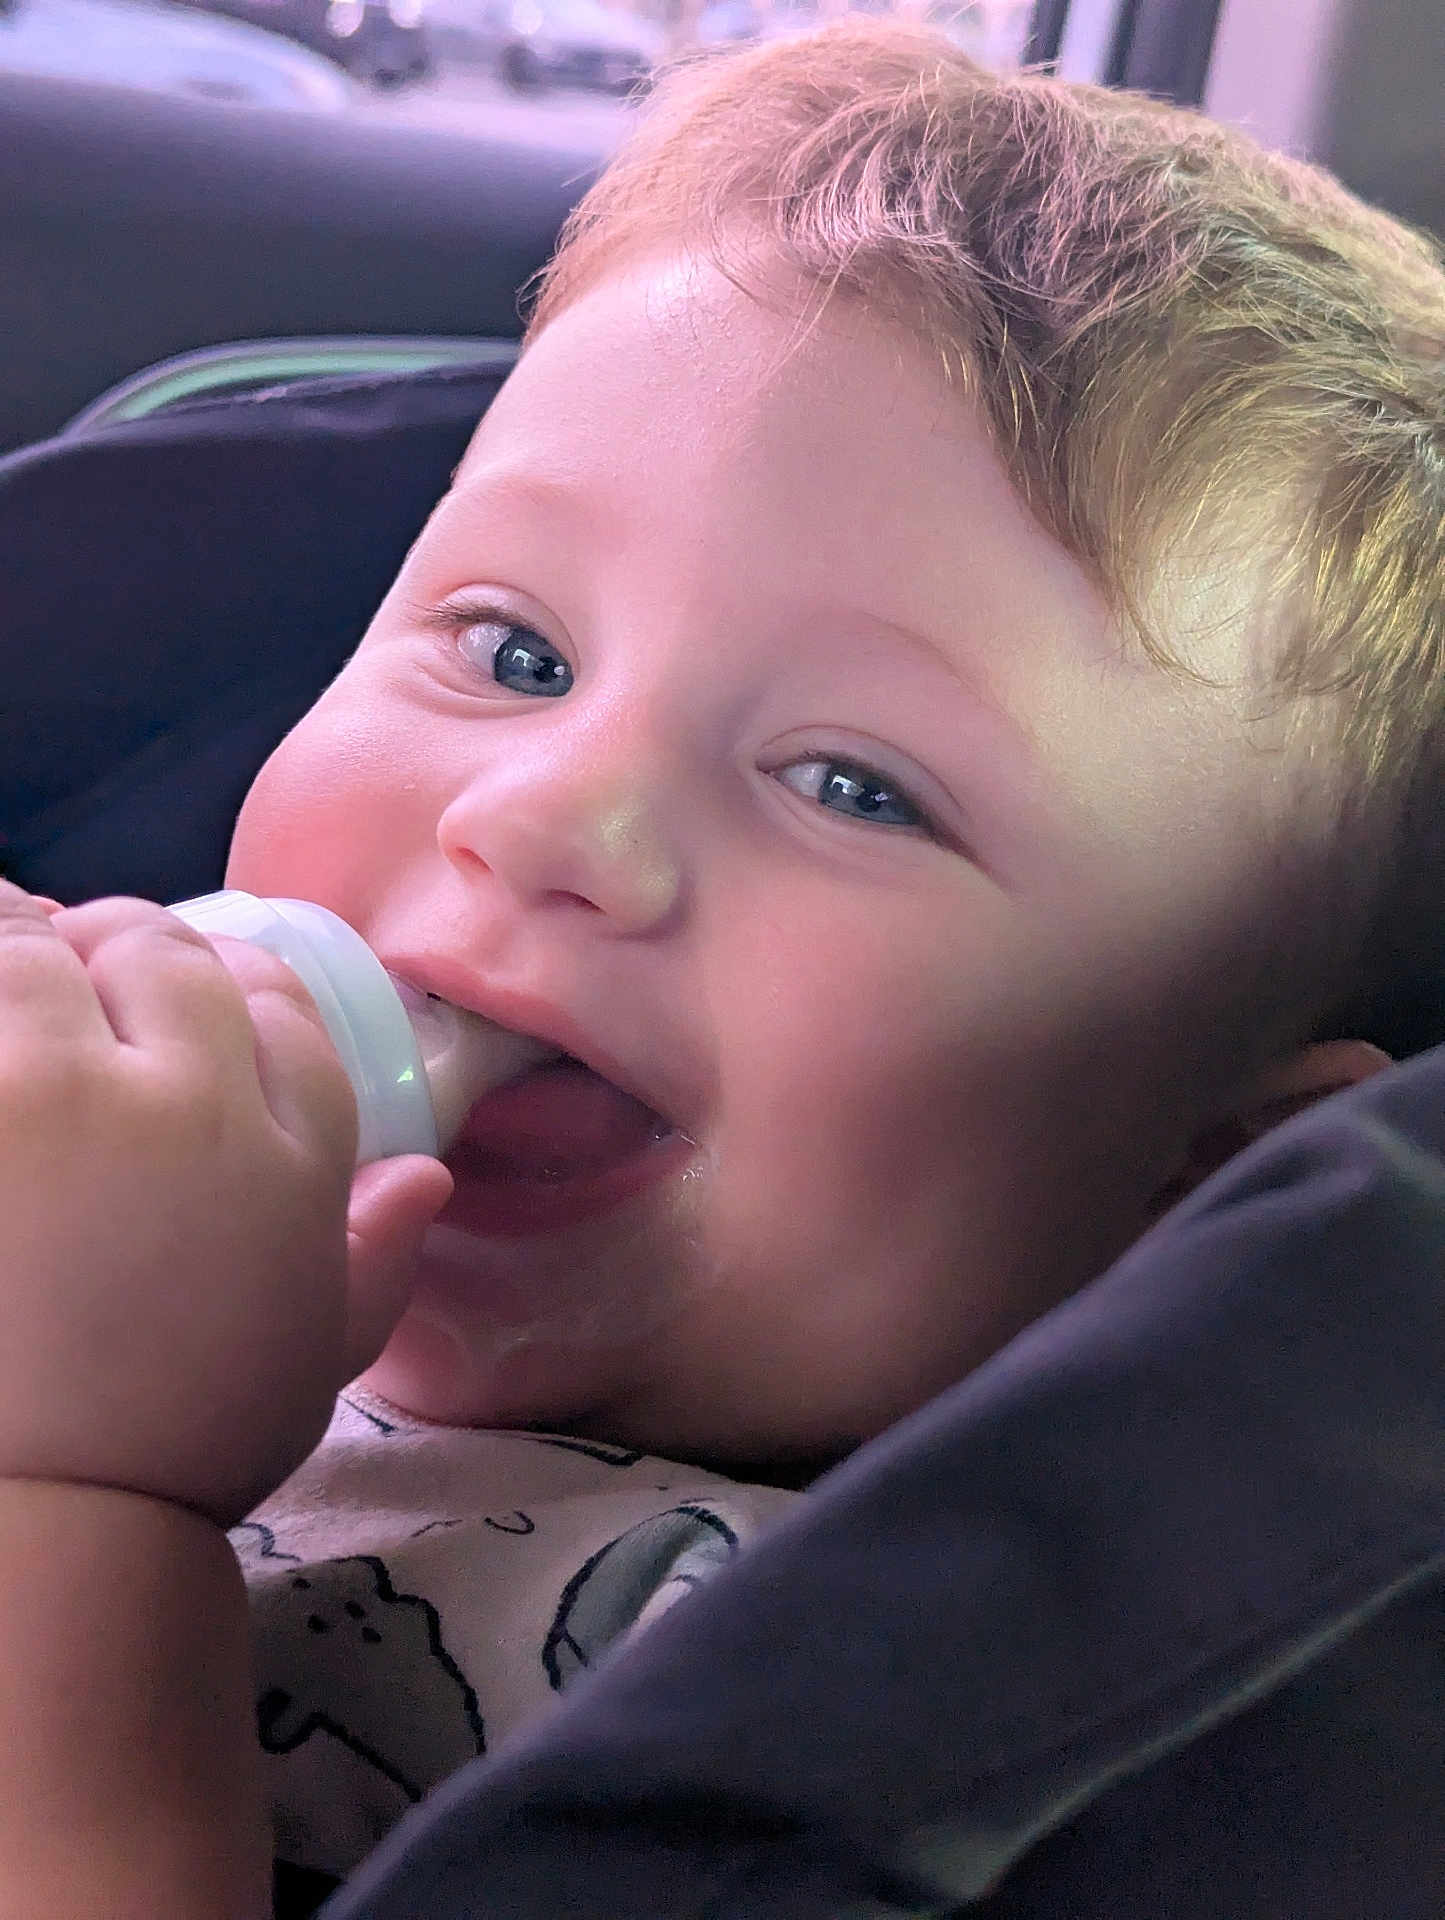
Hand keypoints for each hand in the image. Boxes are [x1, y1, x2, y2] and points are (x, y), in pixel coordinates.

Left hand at [0, 883, 450, 1524]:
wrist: (49, 1520)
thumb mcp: (315, 1361)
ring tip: (11, 957)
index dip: (229, 978)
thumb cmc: (179, 1449)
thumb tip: (425, 1175)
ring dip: (28, 943)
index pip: (273, 1004)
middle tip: (79, 964)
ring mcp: (57, 1092)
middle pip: (161, 955)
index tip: (179, 989)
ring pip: (43, 949)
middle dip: (122, 947)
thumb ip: (376, 1261)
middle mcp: (185, 1100)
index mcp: (286, 1154)